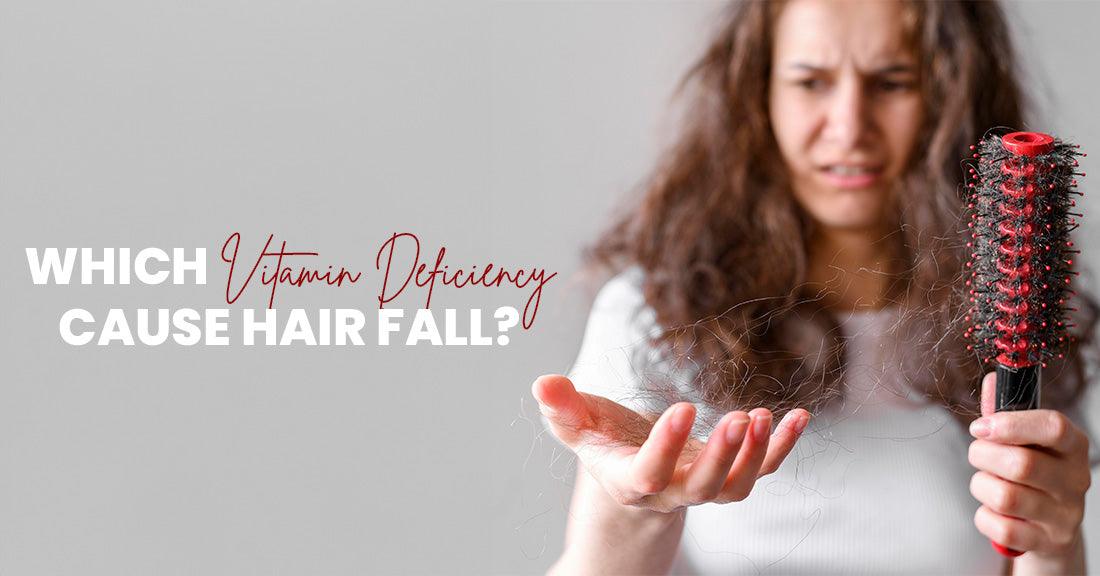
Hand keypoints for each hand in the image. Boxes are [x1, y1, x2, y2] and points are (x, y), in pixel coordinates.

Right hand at [532, 374, 809, 513]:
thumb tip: (541, 383)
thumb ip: (562, 409)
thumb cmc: (604, 445)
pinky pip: (763, 469)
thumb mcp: (579, 427)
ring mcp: (704, 488)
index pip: (648, 473)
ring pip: (735, 487)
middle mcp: (671, 491)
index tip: (682, 407)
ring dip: (756, 455)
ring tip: (763, 416)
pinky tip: (799, 416)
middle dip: (723, 456)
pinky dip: (783, 446)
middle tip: (739, 418)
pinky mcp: (729, 476)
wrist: (633, 476)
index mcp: (630, 480)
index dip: (665, 447)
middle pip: (702, 488)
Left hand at [968, 371, 1091, 558]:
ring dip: (981, 486)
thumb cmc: (1033, 474)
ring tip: (986, 483)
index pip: (1054, 427)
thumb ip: (1006, 411)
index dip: (1011, 424)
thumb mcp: (1025, 441)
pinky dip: (984, 518)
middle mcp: (1076, 480)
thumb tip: (992, 378)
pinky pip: (1001, 529)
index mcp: (1073, 446)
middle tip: (978, 455)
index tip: (981, 427)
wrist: (1049, 528)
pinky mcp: (1047, 542)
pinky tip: (992, 511)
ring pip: (1005, 497)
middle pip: (1021, 464)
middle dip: (983, 456)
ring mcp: (1064, 515)